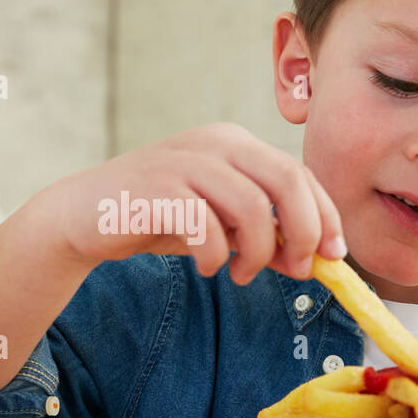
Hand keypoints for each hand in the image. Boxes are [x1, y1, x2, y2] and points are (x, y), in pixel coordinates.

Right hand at [46, 122, 345, 283]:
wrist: (83, 215)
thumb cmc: (156, 218)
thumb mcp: (218, 224)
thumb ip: (261, 234)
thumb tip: (312, 261)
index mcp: (235, 144)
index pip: (299, 173)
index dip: (325, 215)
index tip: (334, 256)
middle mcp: (214, 143)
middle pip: (286, 180)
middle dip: (304, 231)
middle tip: (298, 268)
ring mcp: (183, 161)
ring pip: (252, 205)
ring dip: (258, 251)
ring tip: (242, 274)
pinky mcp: (155, 188)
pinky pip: (206, 225)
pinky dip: (215, 254)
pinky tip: (205, 267)